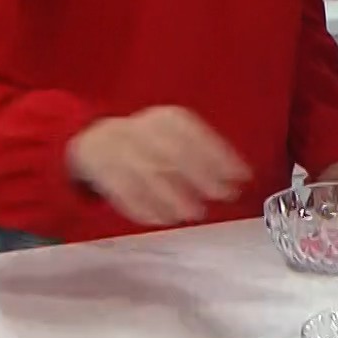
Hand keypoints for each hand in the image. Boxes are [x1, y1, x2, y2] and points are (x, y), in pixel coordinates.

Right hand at [66, 106, 250, 227]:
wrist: (97, 142)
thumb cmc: (150, 144)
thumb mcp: (177, 138)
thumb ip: (206, 153)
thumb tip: (241, 176)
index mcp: (165, 118)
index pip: (195, 134)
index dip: (220, 155)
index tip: (241, 175)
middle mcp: (142, 129)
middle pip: (174, 151)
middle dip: (201, 175)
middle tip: (223, 195)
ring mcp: (119, 150)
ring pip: (149, 172)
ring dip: (174, 196)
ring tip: (195, 213)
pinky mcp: (102, 172)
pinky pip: (125, 191)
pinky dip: (146, 207)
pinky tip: (164, 218)